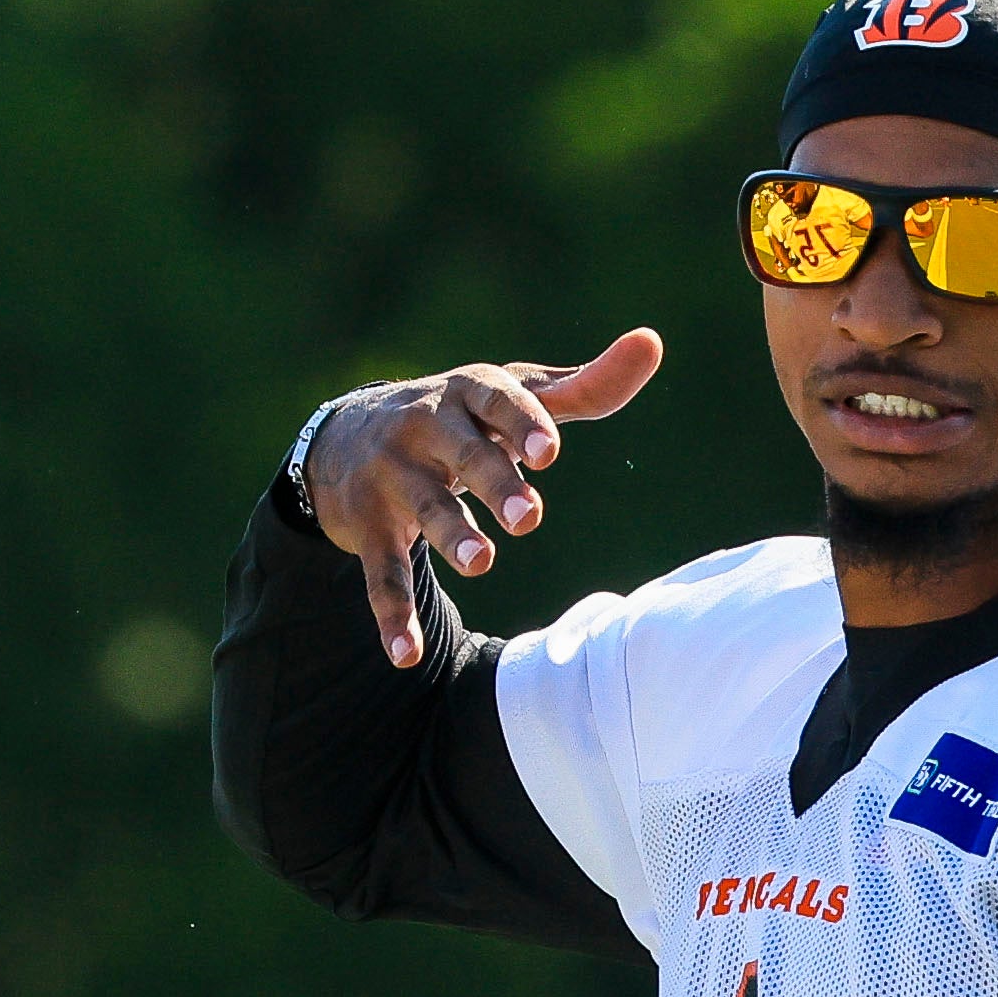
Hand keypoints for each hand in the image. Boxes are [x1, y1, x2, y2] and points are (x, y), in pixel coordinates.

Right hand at [299, 332, 664, 666]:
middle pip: (464, 454)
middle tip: (528, 517)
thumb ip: (583, 387)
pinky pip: (381, 573)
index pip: (498, 402)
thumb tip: (651, 343)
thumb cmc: (461, 416)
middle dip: (494, 482)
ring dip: (449, 536)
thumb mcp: (513, 397)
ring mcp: (392, 478)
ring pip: (424, 509)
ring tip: (480, 563)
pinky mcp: (369, 527)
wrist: (346, 435)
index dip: (523, 424)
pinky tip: (406, 653)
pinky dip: (392, 614)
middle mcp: (425, 427)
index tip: (550, 451)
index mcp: (469, 392)